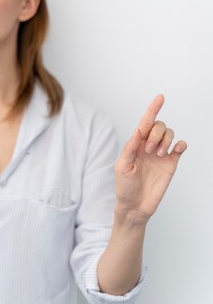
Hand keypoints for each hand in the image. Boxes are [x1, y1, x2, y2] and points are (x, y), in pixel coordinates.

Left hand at [114, 94, 186, 224]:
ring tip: (158, 155)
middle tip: (150, 151)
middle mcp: (148, 146)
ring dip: (165, 140)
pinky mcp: (171, 163)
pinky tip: (176, 149)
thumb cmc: (124, 187)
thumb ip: (130, 148)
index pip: (144, 123)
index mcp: (134, 144)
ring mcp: (160, 153)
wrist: (135, 206)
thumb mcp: (122, 166)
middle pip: (158, 126)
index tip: (160, 97)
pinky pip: (180, 147)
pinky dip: (180, 144)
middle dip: (156, 134)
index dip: (152, 109)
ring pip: (169, 134)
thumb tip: (139, 131)